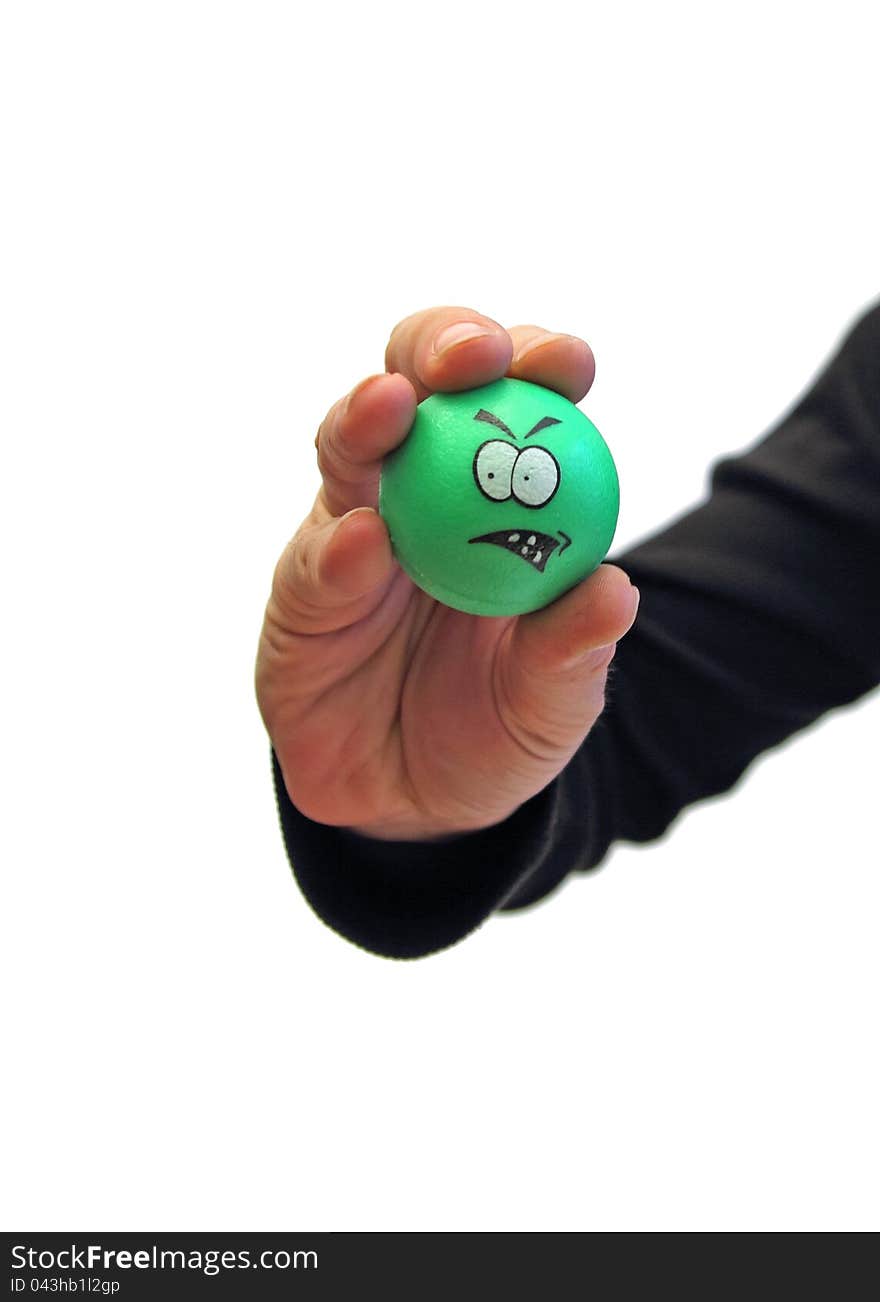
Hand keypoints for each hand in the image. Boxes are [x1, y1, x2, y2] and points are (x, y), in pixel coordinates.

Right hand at [255, 307, 639, 840]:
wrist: (417, 804)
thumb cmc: (497, 729)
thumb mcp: (552, 701)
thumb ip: (573, 649)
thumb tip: (613, 592)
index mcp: (494, 493)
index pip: (514, 401)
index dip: (539, 363)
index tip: (567, 363)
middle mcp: (417, 491)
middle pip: (418, 384)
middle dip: (440, 345)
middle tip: (472, 355)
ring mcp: (351, 532)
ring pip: (346, 448)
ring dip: (366, 418)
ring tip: (390, 406)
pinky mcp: (303, 591)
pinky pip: (317, 560)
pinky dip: (342, 546)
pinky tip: (367, 539)